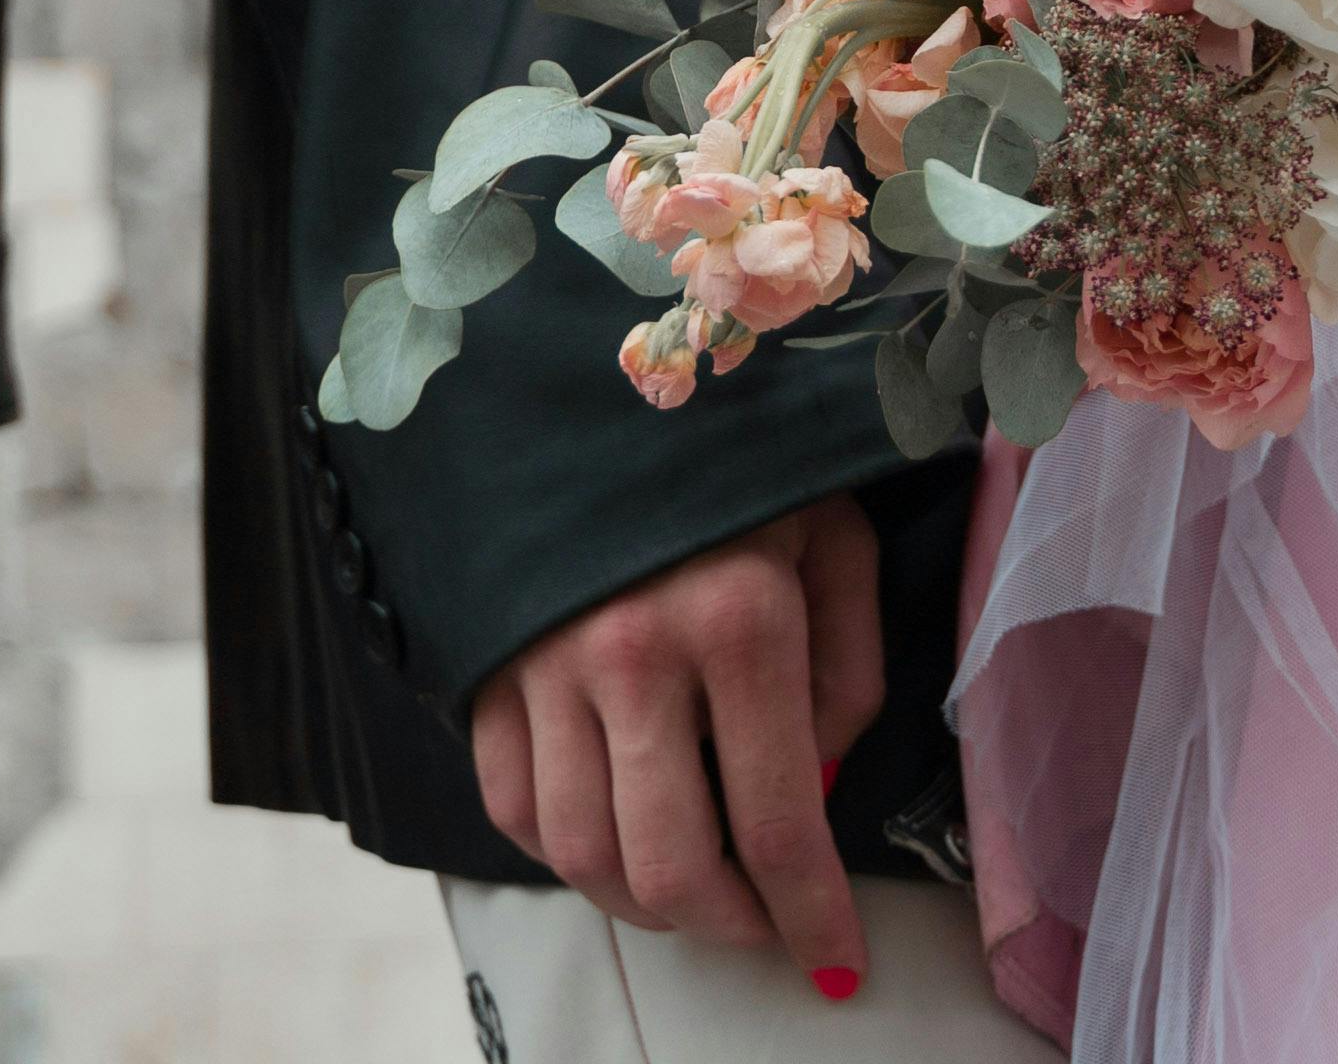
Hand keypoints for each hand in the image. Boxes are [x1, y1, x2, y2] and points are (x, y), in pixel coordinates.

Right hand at [468, 493, 890, 991]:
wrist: (600, 375)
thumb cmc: (743, 460)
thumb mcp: (834, 540)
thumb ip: (847, 673)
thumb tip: (818, 785)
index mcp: (739, 620)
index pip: (778, 825)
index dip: (812, 917)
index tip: (837, 962)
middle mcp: (634, 654)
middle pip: (669, 867)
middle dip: (729, 926)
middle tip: (763, 925)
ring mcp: (546, 664)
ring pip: (583, 855)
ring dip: (647, 906)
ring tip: (694, 895)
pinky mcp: (490, 665)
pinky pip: (513, 807)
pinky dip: (565, 854)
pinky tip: (614, 839)